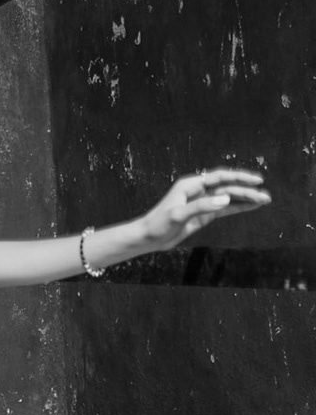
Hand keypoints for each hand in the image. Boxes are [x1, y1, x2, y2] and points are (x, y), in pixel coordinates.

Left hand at [137, 169, 270, 250]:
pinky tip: (252, 206)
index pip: (219, 177)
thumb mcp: (178, 214)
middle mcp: (198, 191)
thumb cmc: (158, 224)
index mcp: (190, 185)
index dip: (239, 177)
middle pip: (227, 187)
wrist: (148, 237)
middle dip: (247, 190)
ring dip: (246, 198)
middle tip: (266, 196)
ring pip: (228, 197)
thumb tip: (225, 199)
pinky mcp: (204, 214)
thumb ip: (201, 206)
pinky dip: (239, 206)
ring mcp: (202, 202)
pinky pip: (225, 208)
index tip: (257, 180)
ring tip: (265, 200)